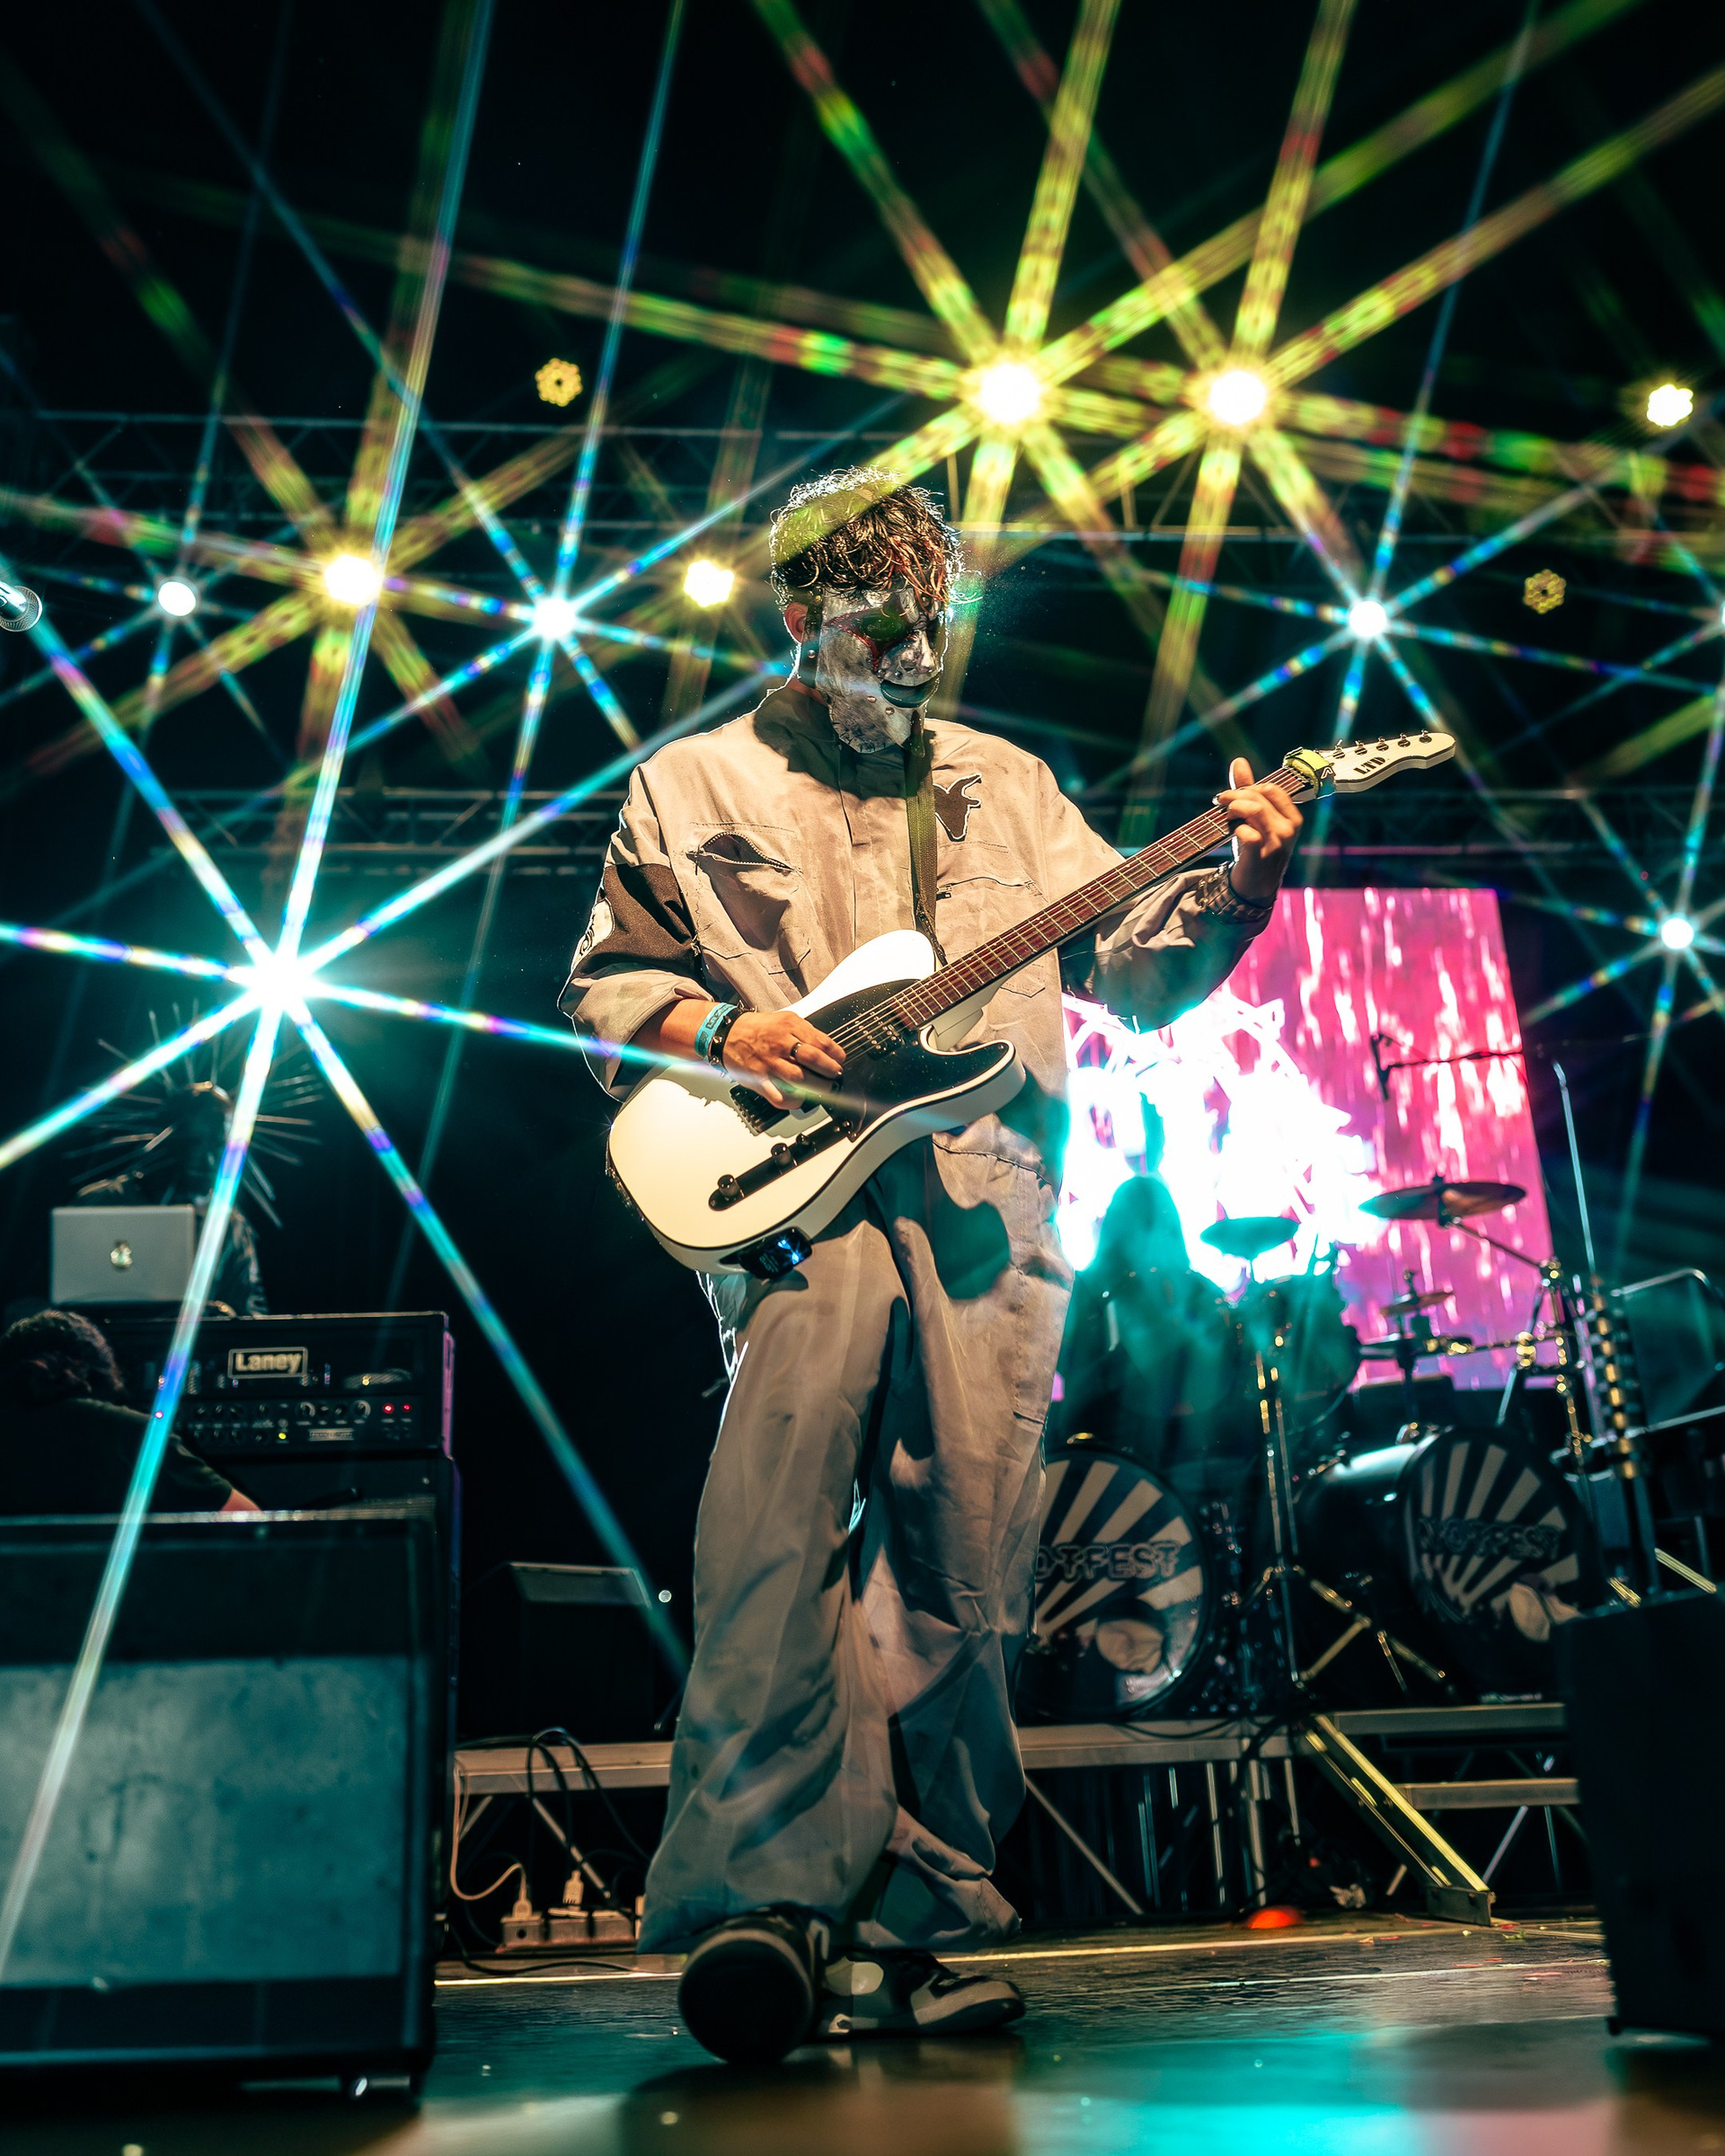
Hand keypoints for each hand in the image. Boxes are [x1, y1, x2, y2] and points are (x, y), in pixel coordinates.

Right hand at [723, 1009, 845, 1106]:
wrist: (727, 1034)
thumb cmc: (757, 1029)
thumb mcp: (784, 1020)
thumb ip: (804, 1032)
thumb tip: (826, 1048)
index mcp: (789, 1027)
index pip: (821, 1042)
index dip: (835, 1054)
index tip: (839, 1060)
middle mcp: (780, 1044)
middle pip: (813, 1060)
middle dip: (830, 1071)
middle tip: (835, 1075)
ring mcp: (769, 1063)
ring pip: (800, 1079)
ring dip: (817, 1087)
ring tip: (823, 1089)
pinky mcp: (760, 1080)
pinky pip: (780, 1097)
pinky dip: (794, 1101)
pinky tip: (801, 1099)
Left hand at [1216, 756, 1301, 900]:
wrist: (1255, 886)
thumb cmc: (1256, 849)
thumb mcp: (1255, 819)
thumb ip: (1248, 790)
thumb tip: (1239, 760)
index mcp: (1292, 817)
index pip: (1271, 789)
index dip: (1249, 787)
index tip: (1232, 794)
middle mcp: (1289, 829)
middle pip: (1259, 797)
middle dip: (1234, 795)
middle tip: (1220, 801)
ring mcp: (1277, 843)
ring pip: (1254, 810)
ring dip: (1233, 807)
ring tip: (1225, 814)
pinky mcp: (1262, 856)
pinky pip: (1246, 832)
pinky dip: (1235, 828)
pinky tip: (1233, 832)